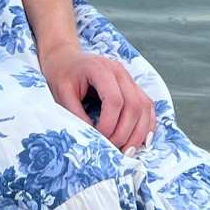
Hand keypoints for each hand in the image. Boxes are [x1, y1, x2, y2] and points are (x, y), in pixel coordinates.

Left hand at [39, 47, 156, 152]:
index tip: (99, 137)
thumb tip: (93, 136)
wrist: (66, 57)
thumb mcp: (61, 94)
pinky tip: (143, 139)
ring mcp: (129, 78)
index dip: (109, 124)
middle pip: (133, 105)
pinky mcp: (133, 86)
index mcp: (100, 69)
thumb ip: (76, 114)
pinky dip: (148, 123)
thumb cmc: (61, 74)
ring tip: (128, 151)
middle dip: (125, 132)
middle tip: (113, 149)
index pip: (114, 100)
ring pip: (144, 106)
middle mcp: (120, 72)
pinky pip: (147, 104)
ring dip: (139, 132)